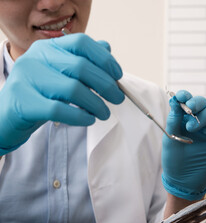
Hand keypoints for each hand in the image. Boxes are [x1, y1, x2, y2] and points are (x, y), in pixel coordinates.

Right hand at [0, 33, 123, 154]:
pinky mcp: (23, 102)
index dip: (104, 58)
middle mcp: (36, 58)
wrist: (6, 116)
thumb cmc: (39, 95)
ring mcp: (27, 79)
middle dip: (106, 84)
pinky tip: (89, 120)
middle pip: (80, 66)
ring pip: (72, 89)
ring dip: (96, 103)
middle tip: (117, 98)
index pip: (81, 42)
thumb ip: (82, 60)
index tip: (118, 75)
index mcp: (48, 48)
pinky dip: (80, 116)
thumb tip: (106, 48)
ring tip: (104, 113)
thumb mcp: (61, 74)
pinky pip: (59, 109)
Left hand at [162, 90, 205, 200]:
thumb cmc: (175, 159)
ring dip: (205, 115)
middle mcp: (199, 120)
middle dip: (197, 103)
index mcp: (185, 118)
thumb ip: (174, 119)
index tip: (180, 96)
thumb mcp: (170, 138)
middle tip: (189, 109)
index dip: (185, 95)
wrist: (184, 180)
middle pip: (203, 102)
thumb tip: (174, 100)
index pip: (188, 100)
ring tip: (193, 129)